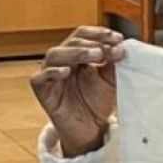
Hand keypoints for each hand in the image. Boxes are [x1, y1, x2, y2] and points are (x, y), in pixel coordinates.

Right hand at [31, 26, 124, 157]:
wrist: (89, 129)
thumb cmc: (96, 103)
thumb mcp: (110, 81)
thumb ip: (114, 64)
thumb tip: (121, 47)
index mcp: (77, 54)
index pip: (84, 35)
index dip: (99, 33)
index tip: (117, 39)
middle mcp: (62, 60)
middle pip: (71, 42)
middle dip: (91, 43)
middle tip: (105, 50)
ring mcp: (50, 74)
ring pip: (55, 54)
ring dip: (75, 52)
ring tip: (94, 56)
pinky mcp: (42, 90)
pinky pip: (41, 77)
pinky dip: (53, 72)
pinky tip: (66, 71)